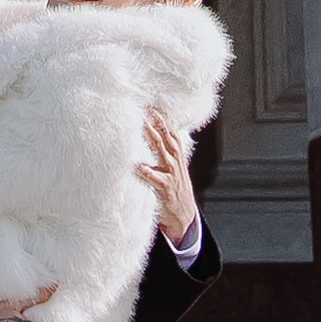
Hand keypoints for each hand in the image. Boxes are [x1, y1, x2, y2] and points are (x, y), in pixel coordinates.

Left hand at [137, 109, 197, 244]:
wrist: (184, 218)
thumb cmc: (174, 191)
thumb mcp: (174, 170)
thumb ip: (166, 154)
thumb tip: (155, 137)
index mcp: (176, 157)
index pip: (171, 131)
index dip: (163, 117)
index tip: (153, 104)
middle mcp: (175, 162)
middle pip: (166, 136)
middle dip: (157, 121)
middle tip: (146, 107)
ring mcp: (171, 174)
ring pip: (162, 151)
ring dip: (152, 137)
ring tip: (141, 125)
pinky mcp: (165, 187)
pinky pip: (154, 176)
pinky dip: (145, 169)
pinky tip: (136, 164)